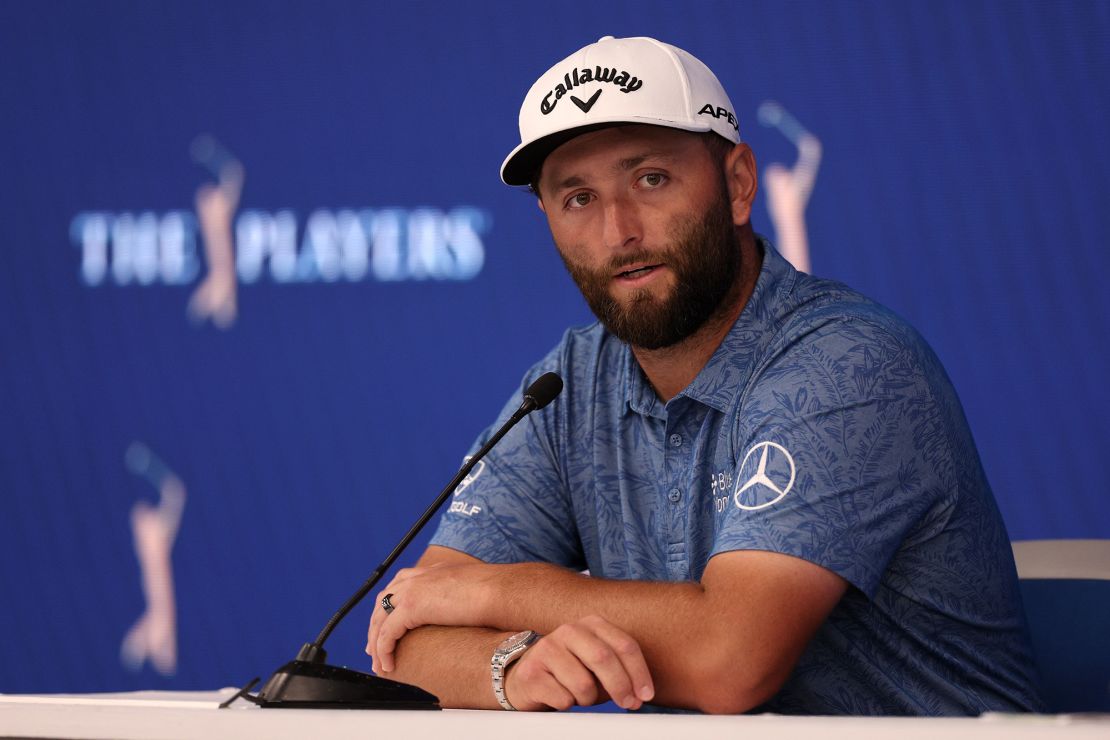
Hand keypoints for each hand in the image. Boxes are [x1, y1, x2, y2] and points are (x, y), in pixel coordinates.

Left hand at [367, 562, 497, 672]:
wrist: (502, 591)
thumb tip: (464, 610)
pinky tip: (388, 665)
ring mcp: (413, 589)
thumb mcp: (471, 590)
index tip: (385, 626)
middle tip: (373, 648)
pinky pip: (388, 633)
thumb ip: (458, 597)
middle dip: (375, 626)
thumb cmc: (497, 593)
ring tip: (380, 664)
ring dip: (376, 643)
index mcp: (431, 571)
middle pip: (383, 602)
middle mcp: (418, 576)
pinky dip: (383, 650)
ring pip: (380, 619)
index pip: (398, 587)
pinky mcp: (412, 606)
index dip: (388, 608)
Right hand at [504, 615, 653, 710]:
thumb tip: (639, 696)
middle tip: (628, 704)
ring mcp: (547, 648)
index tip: (646, 695)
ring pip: (583, 684)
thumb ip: (619, 671)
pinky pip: (563, 699)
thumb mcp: (597, 665)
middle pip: (604, 658)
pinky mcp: (531, 672)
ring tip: (579, 695)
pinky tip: (559, 695)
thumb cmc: (570, 673)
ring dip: (588, 699)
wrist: (527, 678)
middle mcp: (569, 630)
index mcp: (591, 624)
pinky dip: (567, 705)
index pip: (624, 645)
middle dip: (621, 686)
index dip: (639, 672)